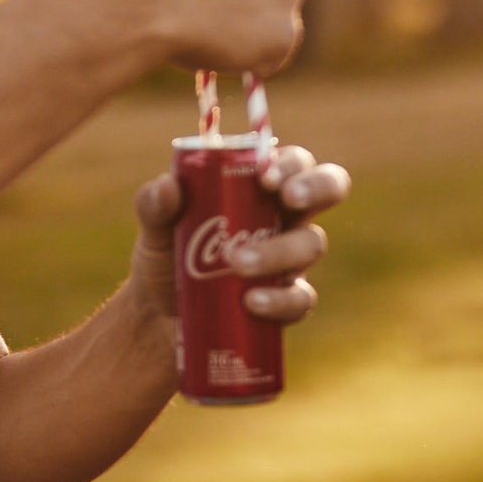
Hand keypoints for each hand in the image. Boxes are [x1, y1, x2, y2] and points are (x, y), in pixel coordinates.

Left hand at [128, 143, 350, 324]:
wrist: (160, 319)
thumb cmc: (167, 259)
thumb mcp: (154, 230)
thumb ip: (154, 206)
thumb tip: (167, 186)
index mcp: (261, 188)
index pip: (294, 162)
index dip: (291, 164)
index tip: (266, 176)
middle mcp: (285, 218)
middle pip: (328, 188)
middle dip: (316, 187)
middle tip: (288, 198)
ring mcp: (291, 261)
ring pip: (311, 244)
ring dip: (279, 251)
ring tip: (237, 263)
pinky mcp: (286, 303)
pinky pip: (300, 299)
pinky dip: (279, 300)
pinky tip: (252, 302)